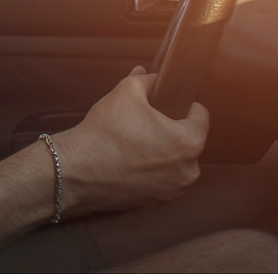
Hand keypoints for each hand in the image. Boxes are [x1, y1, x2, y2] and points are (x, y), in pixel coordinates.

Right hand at [52, 67, 208, 216]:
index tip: (169, 104)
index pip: (200, 116)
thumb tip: (150, 76)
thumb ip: (145, 81)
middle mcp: (188, 170)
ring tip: (134, 142)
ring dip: (162, 151)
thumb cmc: (104, 133)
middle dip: (170, 130)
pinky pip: (161, 179)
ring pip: (175, 161)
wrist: (76, 170)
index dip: (183, 104)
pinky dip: (150, 170)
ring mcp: (173, 190)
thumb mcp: (125, 92)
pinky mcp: (157, 202)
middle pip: (187, 140)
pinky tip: (129, 160)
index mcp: (189, 142)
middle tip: (144, 122)